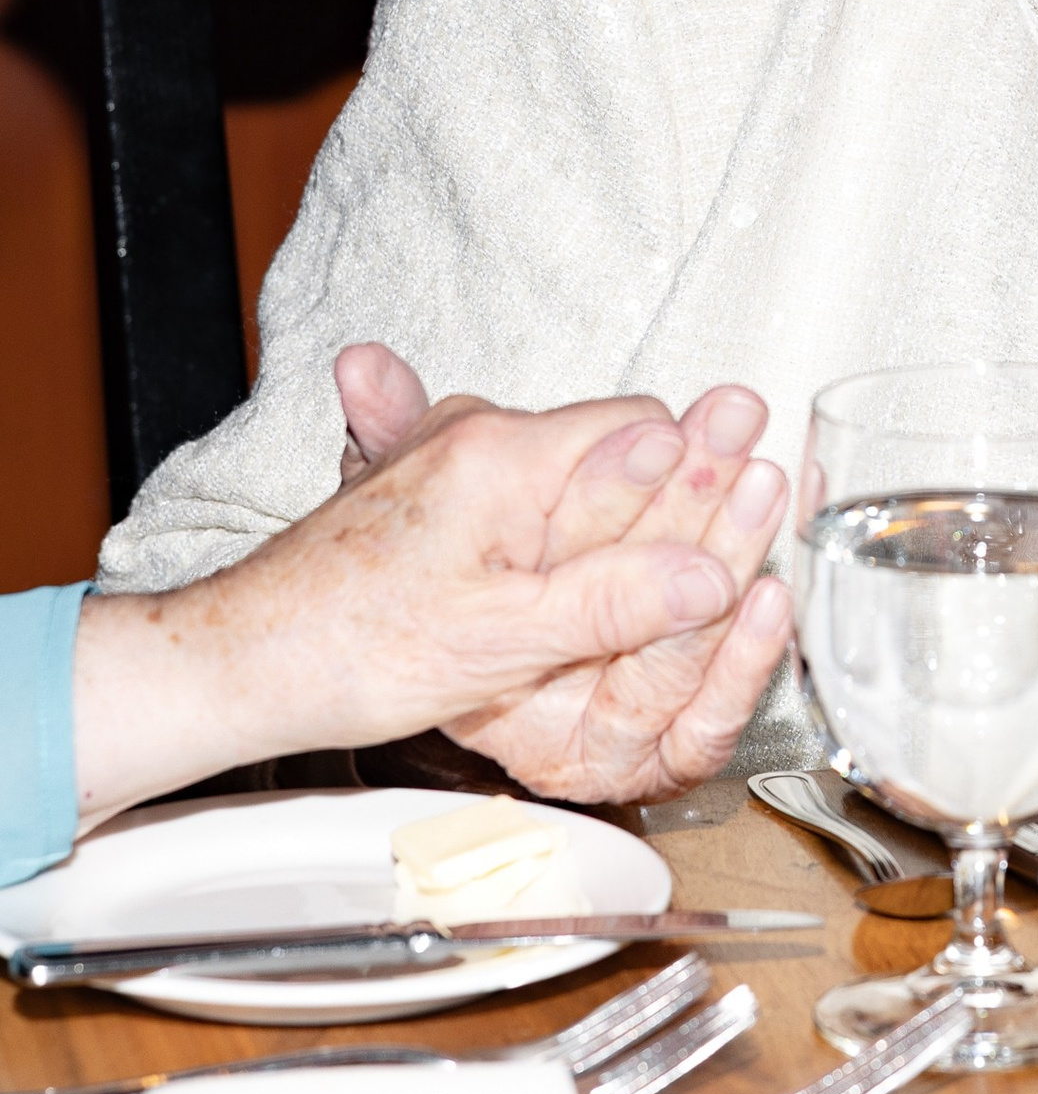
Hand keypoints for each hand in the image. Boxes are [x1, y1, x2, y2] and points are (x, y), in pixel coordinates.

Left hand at [332, 343, 795, 795]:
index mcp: (502, 452)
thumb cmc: (347, 650)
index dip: (699, 478)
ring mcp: (447, 455)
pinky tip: (568, 580)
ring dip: (613, 515)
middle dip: (667, 494)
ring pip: (569, 469)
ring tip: (667, 572)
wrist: (237, 663)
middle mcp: (475, 433)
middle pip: (612, 445)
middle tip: (734, 526)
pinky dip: (559, 528)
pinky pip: (523, 490)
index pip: (644, 430)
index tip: (744, 512)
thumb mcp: (499, 641)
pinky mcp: (428, 490)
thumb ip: (614, 600)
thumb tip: (714, 576)